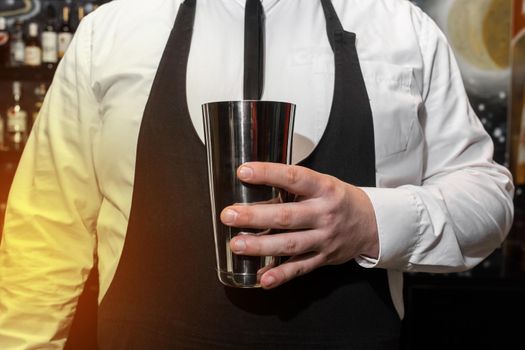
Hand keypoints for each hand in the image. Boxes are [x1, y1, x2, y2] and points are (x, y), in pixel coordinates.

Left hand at [220, 162, 378, 288]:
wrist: (370, 223)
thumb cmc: (338, 199)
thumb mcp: (323, 183)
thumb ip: (294, 185)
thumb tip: (255, 181)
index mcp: (324, 188)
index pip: (294, 178)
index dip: (268, 173)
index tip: (244, 172)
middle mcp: (324, 213)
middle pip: (287, 216)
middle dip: (255, 216)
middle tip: (229, 215)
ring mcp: (324, 238)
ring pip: (290, 244)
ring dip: (261, 246)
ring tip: (237, 244)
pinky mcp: (323, 258)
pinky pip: (300, 268)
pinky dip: (281, 275)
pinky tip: (263, 277)